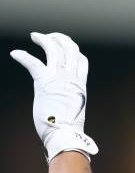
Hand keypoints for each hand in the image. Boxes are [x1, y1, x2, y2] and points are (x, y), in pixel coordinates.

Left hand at [10, 32, 97, 161]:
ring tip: (34, 36)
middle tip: (49, 37)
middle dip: (59, 39)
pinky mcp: (44, 83)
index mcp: (80, 86)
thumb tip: (65, 105)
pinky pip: (33, 63)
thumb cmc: (68, 130)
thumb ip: (69, 100)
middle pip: (70, 49)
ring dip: (44, 39)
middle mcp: (72, 79)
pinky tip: (15, 54)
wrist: (65, 136)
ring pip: (54, 49)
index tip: (64, 48)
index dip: (73, 50)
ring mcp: (59, 79)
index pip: (81, 60)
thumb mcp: (74, 110)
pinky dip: (22, 56)